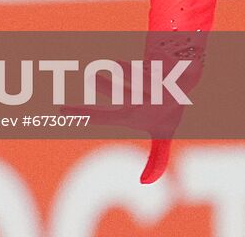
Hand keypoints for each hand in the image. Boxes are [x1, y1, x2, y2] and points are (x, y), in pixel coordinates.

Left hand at [58, 32, 206, 184]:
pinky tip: (156, 60)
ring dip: (129, 71)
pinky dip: (158, 64)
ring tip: (116, 62)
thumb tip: (145, 182)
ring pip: (138, 78)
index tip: (60, 108)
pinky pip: (160, 68)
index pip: (103, 116)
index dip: (83, 113)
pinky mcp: (165, 72)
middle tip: (88, 78)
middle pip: (118, 94)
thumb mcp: (164, 136)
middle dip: (105, 88)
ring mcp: (150, 84)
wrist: (184, 83)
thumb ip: (157, 160)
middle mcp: (137, 98)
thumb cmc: (166, 109)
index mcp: (130, 113)